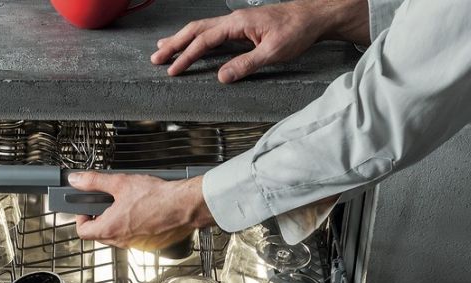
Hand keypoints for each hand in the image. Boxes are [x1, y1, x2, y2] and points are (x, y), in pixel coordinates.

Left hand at [67, 172, 214, 250]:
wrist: (185, 206)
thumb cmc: (157, 197)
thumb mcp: (120, 183)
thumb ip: (94, 181)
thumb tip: (77, 179)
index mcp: (110, 228)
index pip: (82, 232)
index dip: (81, 218)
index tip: (87, 208)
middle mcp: (122, 241)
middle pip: (100, 235)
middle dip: (100, 219)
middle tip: (107, 204)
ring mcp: (137, 245)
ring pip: (118, 237)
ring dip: (118, 223)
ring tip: (128, 206)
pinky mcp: (151, 245)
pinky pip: (135, 238)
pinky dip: (135, 227)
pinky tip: (143, 212)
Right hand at [151, 0, 369, 82]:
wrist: (314, 17)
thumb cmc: (297, 31)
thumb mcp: (273, 52)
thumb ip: (246, 64)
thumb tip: (221, 77)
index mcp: (238, 24)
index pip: (205, 41)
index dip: (186, 56)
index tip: (172, 69)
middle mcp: (234, 20)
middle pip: (196, 30)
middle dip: (174, 44)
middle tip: (156, 57)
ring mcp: (237, 22)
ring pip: (202, 28)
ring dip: (182, 39)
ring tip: (164, 48)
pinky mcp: (243, 27)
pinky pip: (213, 31)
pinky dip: (197, 38)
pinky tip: (193, 43)